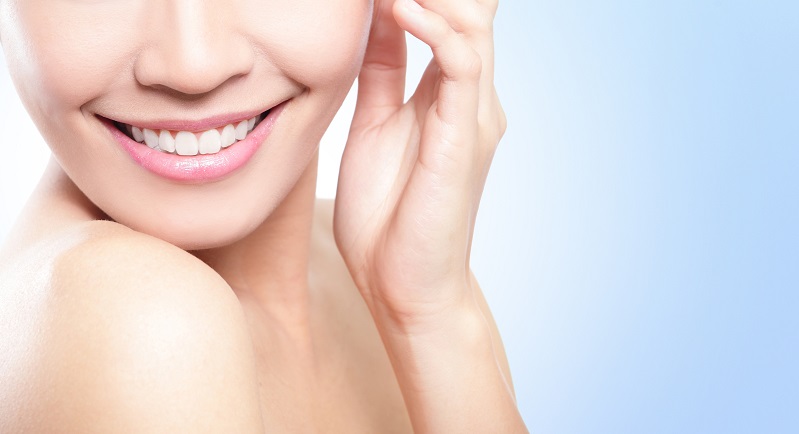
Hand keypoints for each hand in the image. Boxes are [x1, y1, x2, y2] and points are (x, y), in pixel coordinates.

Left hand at [334, 0, 505, 331]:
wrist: (403, 285)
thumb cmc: (389, 215)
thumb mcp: (375, 125)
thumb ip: (382, 71)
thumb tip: (377, 16)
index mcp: (448, 93)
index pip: (451, 15)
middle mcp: (470, 96)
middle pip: (470, 9)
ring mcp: (474, 114)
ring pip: (472, 25)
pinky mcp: (466, 137)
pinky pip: (463, 66)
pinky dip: (435, 29)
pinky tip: (400, 8)